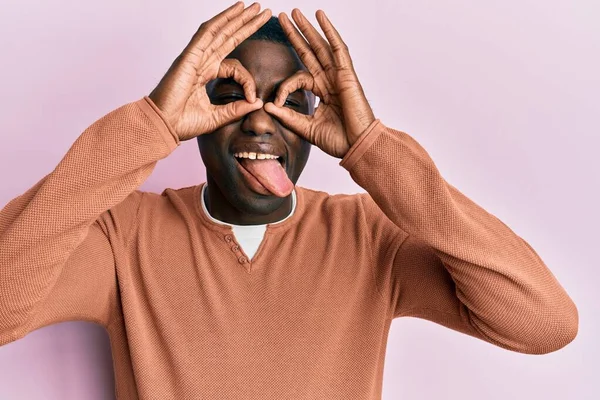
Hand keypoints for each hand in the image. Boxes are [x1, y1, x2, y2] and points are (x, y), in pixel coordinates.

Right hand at [149, 2, 271, 140]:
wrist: (163, 126)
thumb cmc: (182, 123)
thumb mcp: (217, 117)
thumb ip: (237, 109)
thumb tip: (257, 103)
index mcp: (206, 74)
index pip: (234, 67)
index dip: (248, 80)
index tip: (253, 97)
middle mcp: (202, 62)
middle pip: (228, 37)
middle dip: (246, 24)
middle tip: (262, 11)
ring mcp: (195, 57)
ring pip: (220, 31)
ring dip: (238, 17)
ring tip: (254, 6)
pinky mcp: (189, 56)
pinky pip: (207, 33)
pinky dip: (221, 20)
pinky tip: (235, 10)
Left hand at [263, 9, 374, 157]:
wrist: (356, 147)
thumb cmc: (339, 141)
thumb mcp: (306, 128)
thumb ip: (287, 116)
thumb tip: (266, 106)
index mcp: (322, 92)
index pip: (299, 77)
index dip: (284, 86)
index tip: (275, 102)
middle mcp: (330, 80)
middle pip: (310, 51)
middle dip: (296, 34)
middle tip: (283, 17)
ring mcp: (339, 76)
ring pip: (321, 45)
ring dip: (308, 28)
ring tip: (295, 12)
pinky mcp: (347, 75)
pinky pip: (338, 48)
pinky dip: (329, 31)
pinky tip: (320, 17)